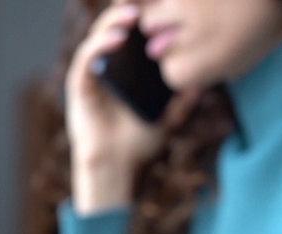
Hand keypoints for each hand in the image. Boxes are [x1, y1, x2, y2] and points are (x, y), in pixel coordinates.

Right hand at [65, 2, 193, 213]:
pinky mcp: (79, 85)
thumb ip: (182, 101)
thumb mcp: (167, 118)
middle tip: (146, 2)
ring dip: (114, 21)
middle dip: (128, 11)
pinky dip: (100, 45)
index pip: (131, 34)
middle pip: (113, 28)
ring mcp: (90, 74)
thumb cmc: (137, 145)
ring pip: (98, 36)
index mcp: (123, 71)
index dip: (142, 17)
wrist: (117, 168)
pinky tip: (118, 38)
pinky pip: (86, 58)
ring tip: (134, 14)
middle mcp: (105, 67)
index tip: (162, 8)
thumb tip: (201, 84)